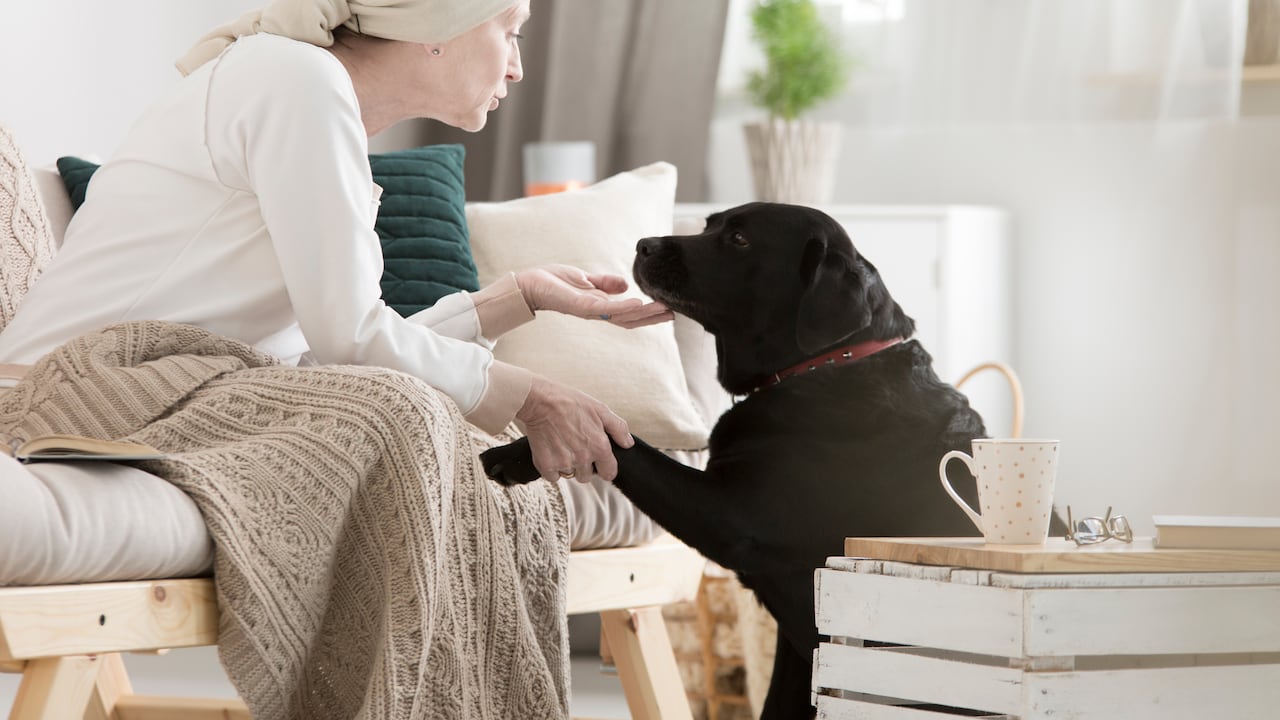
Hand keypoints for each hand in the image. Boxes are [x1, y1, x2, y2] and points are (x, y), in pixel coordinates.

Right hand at [515, 375, 633, 481]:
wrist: (540, 400)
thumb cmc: (569, 402)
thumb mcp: (600, 409)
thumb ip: (619, 428)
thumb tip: (628, 443)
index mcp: (599, 446)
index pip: (609, 473)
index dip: (604, 467)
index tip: (598, 461)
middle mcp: (583, 458)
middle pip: (587, 476)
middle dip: (583, 466)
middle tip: (575, 447)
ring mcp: (564, 463)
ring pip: (569, 475)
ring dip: (567, 465)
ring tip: (562, 446)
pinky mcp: (546, 465)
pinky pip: (552, 476)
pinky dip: (551, 467)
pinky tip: (551, 450)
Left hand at [516, 265, 672, 328]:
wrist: (529, 284)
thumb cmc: (553, 281)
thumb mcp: (586, 279)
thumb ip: (605, 283)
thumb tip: (626, 285)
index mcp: (600, 306)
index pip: (628, 313)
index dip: (648, 313)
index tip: (668, 308)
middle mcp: (598, 312)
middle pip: (630, 319)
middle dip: (653, 317)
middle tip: (675, 313)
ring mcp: (590, 311)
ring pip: (623, 317)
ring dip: (645, 314)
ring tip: (665, 309)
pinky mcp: (581, 306)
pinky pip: (606, 309)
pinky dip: (624, 308)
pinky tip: (638, 304)